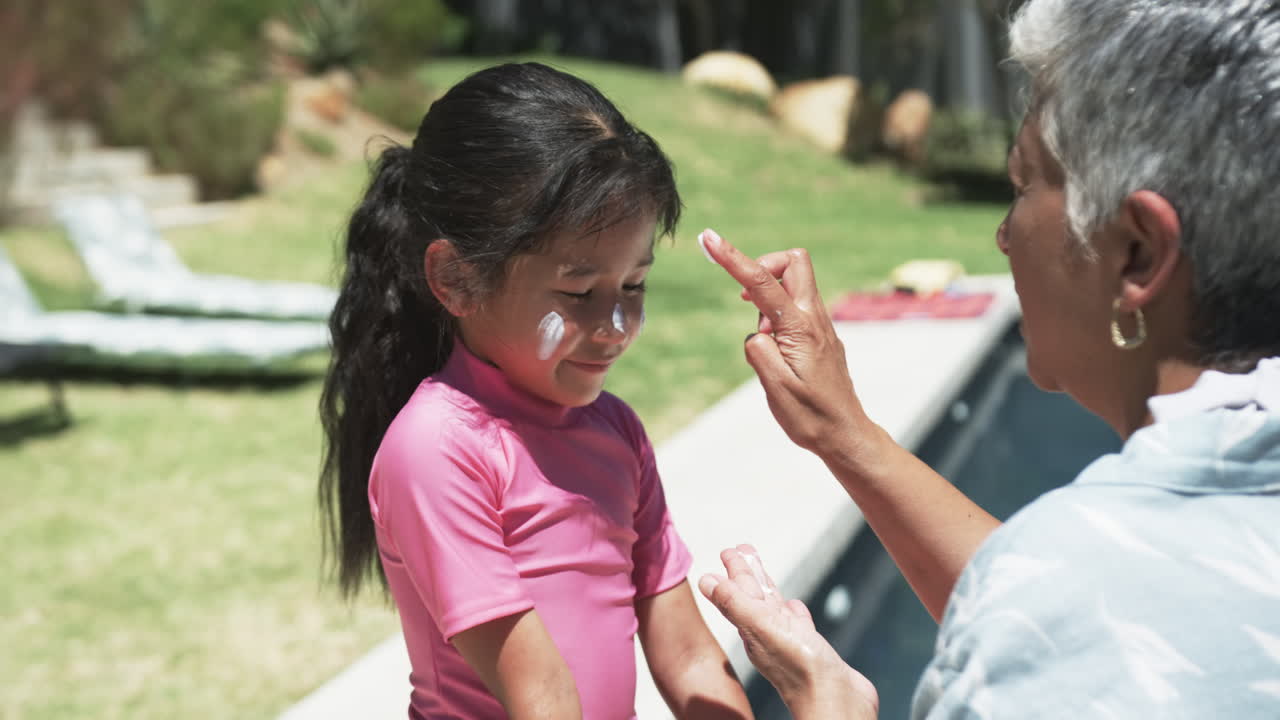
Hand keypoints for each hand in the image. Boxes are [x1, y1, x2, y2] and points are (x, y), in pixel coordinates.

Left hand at [698, 545, 877, 719]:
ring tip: (765, 575)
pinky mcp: (812, 650)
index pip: (739, 591)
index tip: (728, 550)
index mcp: (753, 628)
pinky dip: (794, 613)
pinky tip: (794, 607)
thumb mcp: (762, 628)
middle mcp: (768, 635)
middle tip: (743, 549)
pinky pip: (798, 625)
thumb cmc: (799, 668)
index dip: (734, 569)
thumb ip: (734, 603)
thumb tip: (705, 580)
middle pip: (754, 596)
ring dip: (769, 589)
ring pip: (775, 609)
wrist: (837, 703)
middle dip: (748, 572)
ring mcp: (791, 643)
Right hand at [699, 230, 889, 468]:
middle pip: (794, 262)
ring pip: (796, 283)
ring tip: (763, 337)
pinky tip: (772, 343)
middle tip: (745, 298)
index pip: (762, 282)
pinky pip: (798, 305)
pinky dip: (777, 311)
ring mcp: (821, 326)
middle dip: (764, 265)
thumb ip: (759, 350)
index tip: (709, 238)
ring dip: (769, 294)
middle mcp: (815, 320)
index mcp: (801, 329)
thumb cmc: (810, 417)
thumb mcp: (775, 388)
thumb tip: (757, 330)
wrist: (845, 435)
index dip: (733, 257)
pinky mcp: (819, 335)